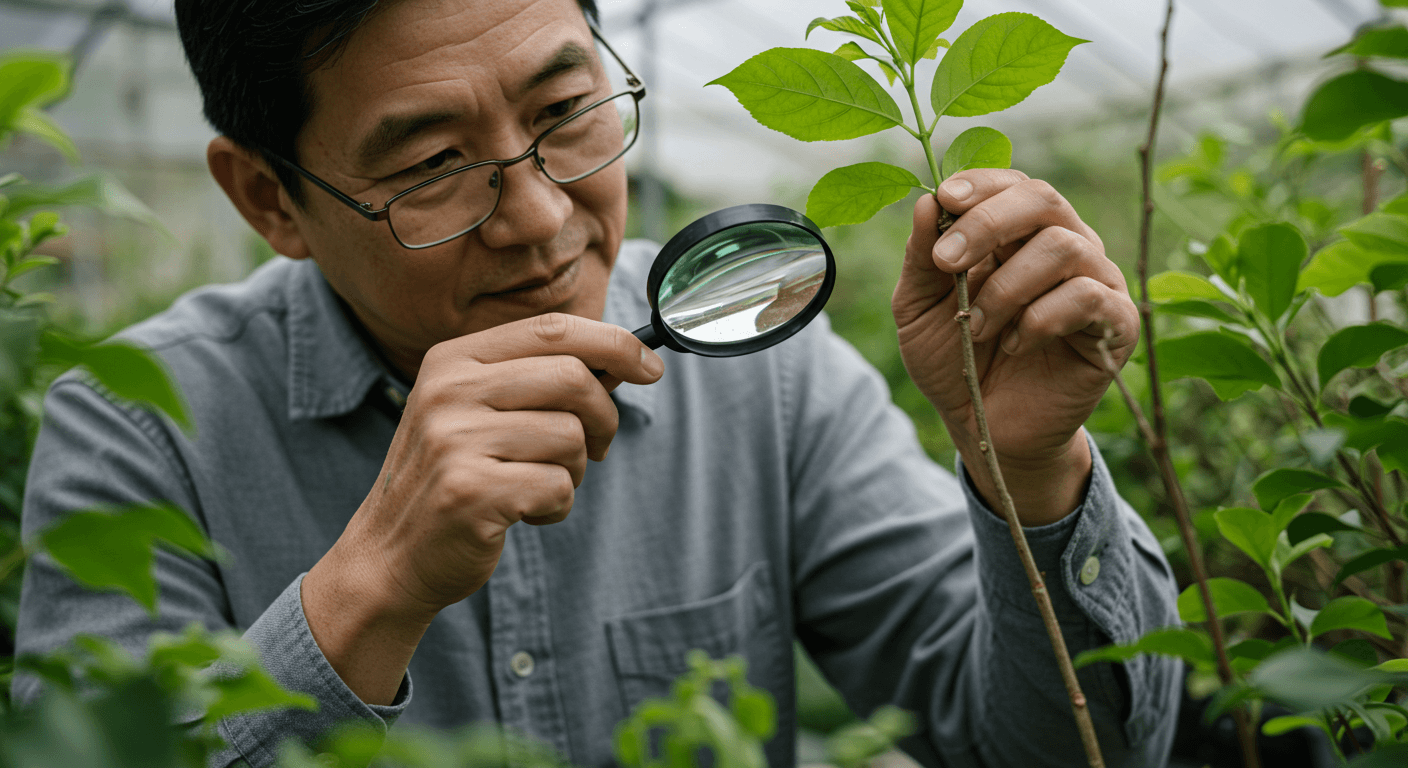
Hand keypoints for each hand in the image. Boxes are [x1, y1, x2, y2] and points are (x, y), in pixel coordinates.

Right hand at [302, 313, 663, 702]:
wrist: (390, 556)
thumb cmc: (452, 479)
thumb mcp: (480, 413)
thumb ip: (539, 380)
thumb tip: (624, 360)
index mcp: (453, 360)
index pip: (552, 329)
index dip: (614, 343)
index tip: (650, 367)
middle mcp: (448, 391)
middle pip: (572, 378)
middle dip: (604, 417)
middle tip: (596, 449)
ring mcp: (454, 441)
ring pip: (571, 436)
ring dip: (574, 470)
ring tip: (538, 485)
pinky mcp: (470, 491)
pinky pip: (557, 486)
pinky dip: (557, 506)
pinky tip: (525, 514)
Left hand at [893, 169, 1138, 524]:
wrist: (985, 428)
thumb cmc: (955, 359)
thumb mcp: (918, 309)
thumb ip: (922, 257)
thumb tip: (927, 200)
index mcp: (1017, 234)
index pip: (1011, 184)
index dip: (980, 183)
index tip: (944, 199)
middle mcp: (1063, 246)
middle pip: (1043, 199)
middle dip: (988, 223)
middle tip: (947, 261)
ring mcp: (1095, 282)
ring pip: (1063, 247)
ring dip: (1006, 287)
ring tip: (975, 327)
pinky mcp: (1116, 324)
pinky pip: (1087, 297)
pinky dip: (1039, 318)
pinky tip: (1014, 344)